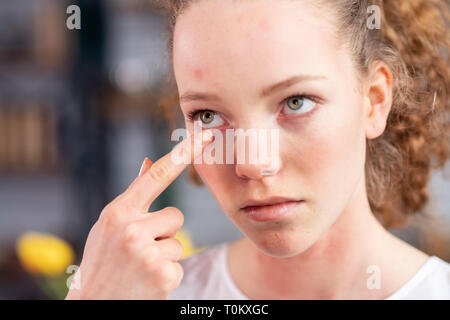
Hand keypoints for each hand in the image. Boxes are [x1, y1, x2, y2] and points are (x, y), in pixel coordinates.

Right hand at [65, 130, 212, 298]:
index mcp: (119, 212)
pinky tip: (146, 280)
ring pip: (179, 242)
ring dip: (164, 255)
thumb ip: (134, 194)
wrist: (95, 304)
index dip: (183, 154)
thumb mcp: (110, 224)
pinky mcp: (163, 276)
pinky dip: (167, 273)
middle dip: (163, 232)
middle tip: (139, 250)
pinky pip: (179, 264)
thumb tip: (149, 161)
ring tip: (139, 267)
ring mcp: (148, 254)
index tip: (203, 136)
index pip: (157, 176)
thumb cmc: (103, 259)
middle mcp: (132, 230)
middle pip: (175, 216)